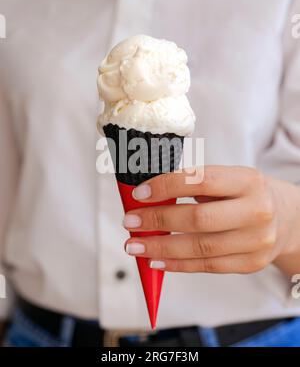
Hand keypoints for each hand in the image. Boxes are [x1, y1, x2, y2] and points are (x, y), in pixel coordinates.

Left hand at [123, 166, 299, 273]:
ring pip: (200, 248)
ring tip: (135, 246)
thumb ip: (195, 186)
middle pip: (198, 219)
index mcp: (248, 180)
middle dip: (158, 220)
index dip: (166, 186)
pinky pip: (208, 266)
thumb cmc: (247, 195)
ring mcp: (256, 241)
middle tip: (130, 222)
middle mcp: (256, 211)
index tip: (140, 194)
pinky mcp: (251, 263)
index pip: (200, 180)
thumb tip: (149, 196)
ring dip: (161, 247)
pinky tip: (157, 260)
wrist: (286, 219)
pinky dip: (178, 264)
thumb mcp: (229, 180)